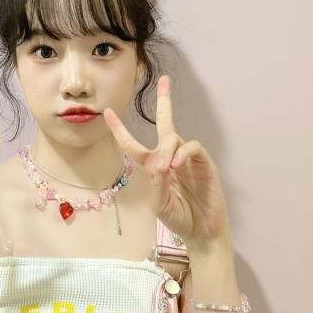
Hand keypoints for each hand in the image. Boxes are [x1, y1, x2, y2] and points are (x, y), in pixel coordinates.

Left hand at [102, 75, 229, 251]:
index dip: (120, 130)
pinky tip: (177, 164)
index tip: (108, 112)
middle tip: (164, 80)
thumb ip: (157, 183)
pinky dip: (183, 153)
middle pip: (165, 124)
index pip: (133, 145)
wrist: (202, 232)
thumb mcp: (159, 204)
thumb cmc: (179, 218)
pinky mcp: (204, 164)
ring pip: (175, 138)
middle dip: (165, 102)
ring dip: (167, 148)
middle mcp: (169, 158)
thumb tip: (160, 163)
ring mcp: (188, 160)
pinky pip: (193, 148)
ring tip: (167, 168)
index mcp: (153, 167)